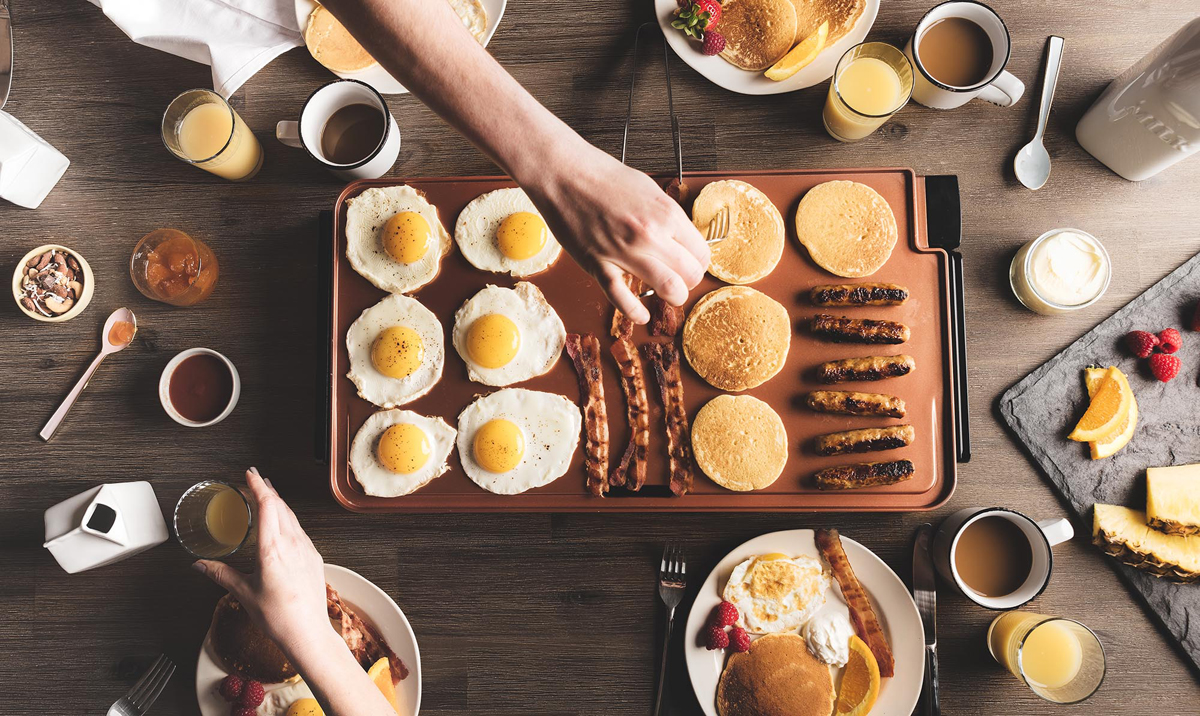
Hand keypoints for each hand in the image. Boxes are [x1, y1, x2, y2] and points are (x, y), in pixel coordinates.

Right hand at [193, 468, 331, 654]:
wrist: (307, 632)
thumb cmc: (277, 616)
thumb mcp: (243, 593)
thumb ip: (221, 574)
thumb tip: (200, 565)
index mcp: (272, 549)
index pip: (267, 506)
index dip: (258, 486)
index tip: (251, 474)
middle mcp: (293, 544)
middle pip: (281, 507)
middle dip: (267, 490)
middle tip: (256, 480)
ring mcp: (306, 549)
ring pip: (292, 517)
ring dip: (279, 504)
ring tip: (269, 496)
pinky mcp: (314, 557)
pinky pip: (300, 530)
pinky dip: (289, 520)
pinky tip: (284, 525)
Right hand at [524, 145, 708, 323]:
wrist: (563, 172)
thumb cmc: (601, 176)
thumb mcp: (649, 189)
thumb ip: (666, 216)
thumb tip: (681, 238)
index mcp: (666, 213)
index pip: (701, 252)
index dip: (698, 262)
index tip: (691, 263)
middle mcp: (649, 234)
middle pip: (690, 274)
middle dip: (689, 281)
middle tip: (681, 280)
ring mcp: (624, 251)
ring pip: (668, 288)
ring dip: (672, 297)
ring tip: (667, 294)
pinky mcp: (598, 264)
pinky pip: (622, 298)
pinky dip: (636, 312)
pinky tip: (641, 315)